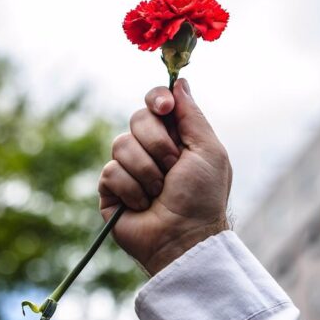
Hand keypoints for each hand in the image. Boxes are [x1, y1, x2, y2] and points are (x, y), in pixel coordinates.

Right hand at [98, 78, 231, 275]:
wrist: (184, 237)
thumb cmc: (203, 197)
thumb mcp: (209, 151)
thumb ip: (192, 115)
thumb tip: (179, 82)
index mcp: (174, 136)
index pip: (155, 102)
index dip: (157, 100)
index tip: (164, 108)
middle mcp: (150, 148)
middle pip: (137, 118)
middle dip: (158, 144)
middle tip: (173, 167)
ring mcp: (128, 168)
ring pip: (121, 144)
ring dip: (147, 171)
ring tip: (159, 192)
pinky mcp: (110, 189)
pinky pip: (110, 172)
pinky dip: (131, 189)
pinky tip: (143, 206)